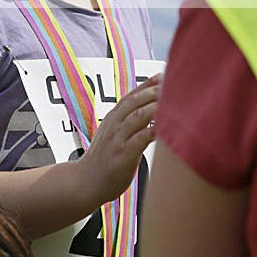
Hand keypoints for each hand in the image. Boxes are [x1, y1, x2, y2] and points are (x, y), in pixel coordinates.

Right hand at [76, 73, 160, 206]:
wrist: (84, 182)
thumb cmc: (103, 160)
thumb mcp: (112, 135)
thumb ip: (128, 122)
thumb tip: (150, 111)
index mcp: (112, 118)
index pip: (131, 95)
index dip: (148, 84)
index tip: (164, 74)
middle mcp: (114, 125)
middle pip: (135, 101)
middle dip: (154, 91)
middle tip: (172, 84)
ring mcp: (117, 139)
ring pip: (138, 116)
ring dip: (155, 106)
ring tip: (171, 100)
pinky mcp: (123, 155)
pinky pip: (140, 139)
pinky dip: (153, 131)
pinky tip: (165, 128)